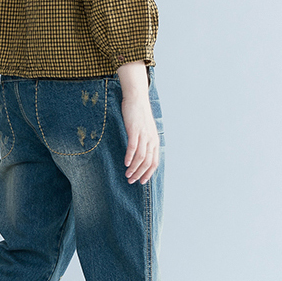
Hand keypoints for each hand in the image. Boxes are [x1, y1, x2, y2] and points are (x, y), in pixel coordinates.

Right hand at [117, 61, 158, 184]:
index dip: (148, 174)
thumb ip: (144, 142)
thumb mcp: (145, 131)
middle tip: (131, 181)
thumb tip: (140, 154)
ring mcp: (143, 135)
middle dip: (139, 174)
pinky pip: (133, 147)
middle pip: (147, 162)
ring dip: (134, 168)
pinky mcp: (135, 130)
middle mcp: (151, 140)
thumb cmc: (139, 115)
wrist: (137, 99)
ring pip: (141, 157)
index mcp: (155, 141)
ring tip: (127, 175)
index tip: (141, 181)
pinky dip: (130, 157)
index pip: (154, 162)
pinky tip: (126, 163)